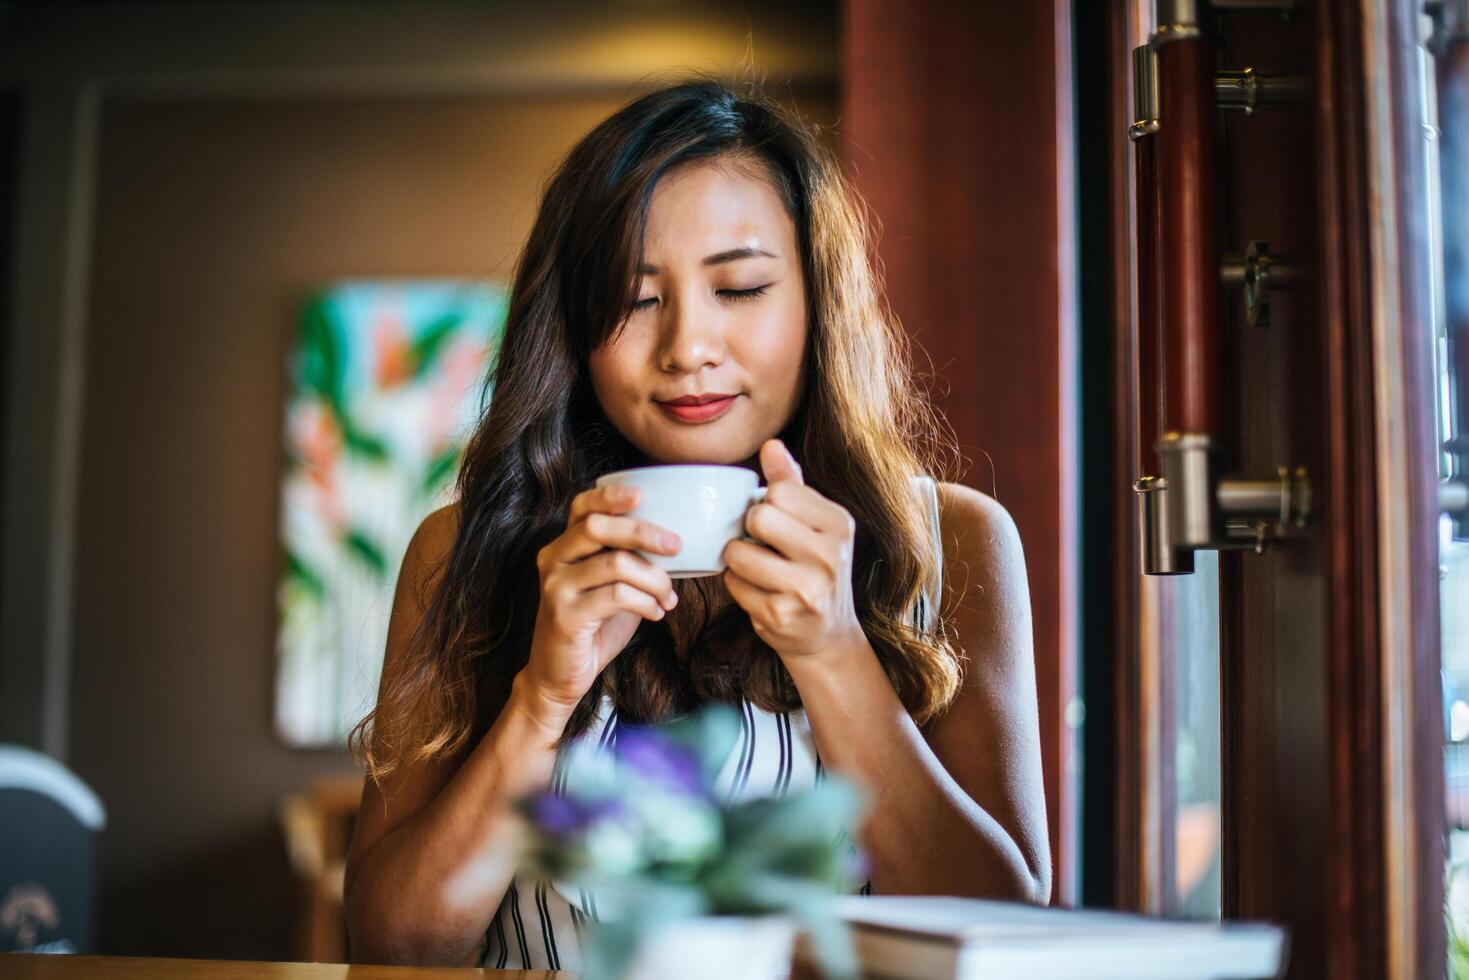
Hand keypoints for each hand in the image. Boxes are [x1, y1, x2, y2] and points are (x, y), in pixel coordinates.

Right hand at [521, 484, 682, 726]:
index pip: (582, 506)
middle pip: (598, 527)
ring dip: (653, 579)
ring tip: (668, 596)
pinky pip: (616, 596)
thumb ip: (630, 560)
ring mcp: (556, 587)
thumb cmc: (593, 625)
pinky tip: (657, 612)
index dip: (611, 495)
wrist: (560, 675)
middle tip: (676, 546)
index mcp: (564, 546)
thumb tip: (676, 541)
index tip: (643, 494)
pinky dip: (646, 602)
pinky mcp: (565, 616)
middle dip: (643, 532)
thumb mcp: (612, 585)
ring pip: (614, 564)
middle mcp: (553, 560)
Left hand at [722, 439, 864, 659]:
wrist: (827, 634)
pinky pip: (734, 584)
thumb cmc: (814, 568)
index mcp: (839, 525)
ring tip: (758, 568)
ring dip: (738, 558)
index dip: (767, 504)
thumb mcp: (815, 525)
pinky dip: (738, 585)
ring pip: (739, 552)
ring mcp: (806, 589)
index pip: (780, 491)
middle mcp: (829, 556)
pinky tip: (760, 592)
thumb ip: (792, 484)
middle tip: (763, 544)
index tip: (778, 522)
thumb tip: (771, 445)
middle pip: (759, 517)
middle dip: (750, 529)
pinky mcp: (780, 615)